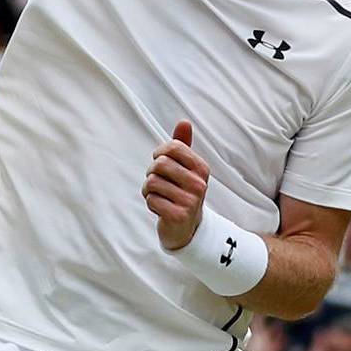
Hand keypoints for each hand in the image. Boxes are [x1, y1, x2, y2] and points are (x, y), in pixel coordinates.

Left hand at [144, 120, 208, 250]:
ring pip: (151, 183)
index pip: (172, 147)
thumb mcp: (185, 168)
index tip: (160, 163)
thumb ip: (183, 145)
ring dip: (148, 190)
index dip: (159, 154)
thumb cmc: (182, 193)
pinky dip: (150, 203)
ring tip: (159, 196)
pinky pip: (151, 200)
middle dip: (151, 173)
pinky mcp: (179, 215)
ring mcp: (190, 201)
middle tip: (158, 183)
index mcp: (201, 168)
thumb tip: (184, 122)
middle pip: (159, 164)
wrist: (187, 228)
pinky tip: (160, 208)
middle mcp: (199, 184)